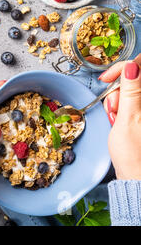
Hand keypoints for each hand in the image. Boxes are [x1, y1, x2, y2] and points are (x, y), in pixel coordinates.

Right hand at [99, 54, 140, 179]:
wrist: (138, 177)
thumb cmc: (134, 155)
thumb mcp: (128, 119)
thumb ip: (130, 91)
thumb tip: (131, 67)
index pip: (140, 67)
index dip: (123, 69)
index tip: (108, 79)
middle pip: (134, 80)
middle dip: (118, 91)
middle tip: (114, 109)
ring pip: (130, 92)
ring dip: (118, 102)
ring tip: (116, 119)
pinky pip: (131, 103)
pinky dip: (122, 109)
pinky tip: (119, 121)